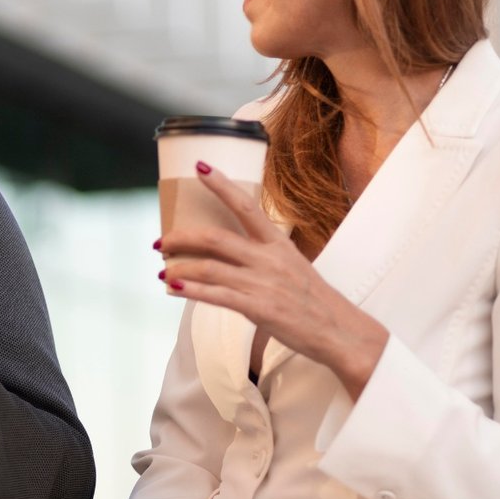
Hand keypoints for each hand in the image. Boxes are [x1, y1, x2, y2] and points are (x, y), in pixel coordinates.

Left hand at [158, 162, 388, 397]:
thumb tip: (225, 253)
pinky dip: (190, 291)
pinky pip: (216, 295)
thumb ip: (261, 255)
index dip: (221, 185)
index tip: (200, 167)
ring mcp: (263, 283)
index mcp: (278, 243)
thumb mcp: (291, 264)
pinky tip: (173, 288)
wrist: (339, 331)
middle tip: (160, 241)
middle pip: (215, 238)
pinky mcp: (258, 308)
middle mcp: (269, 258)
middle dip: (181, 237)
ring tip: (162, 270)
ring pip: (208, 268)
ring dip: (179, 268)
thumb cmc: (311, 299)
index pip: (246, 206)